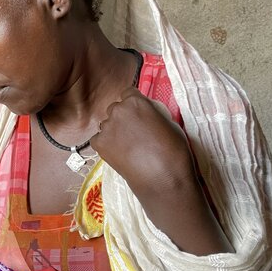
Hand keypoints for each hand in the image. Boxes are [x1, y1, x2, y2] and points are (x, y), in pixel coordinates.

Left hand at [91, 87, 232, 255]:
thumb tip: (144, 112)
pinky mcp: (99, 144)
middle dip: (122, 117)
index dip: (133, 103)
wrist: (163, 178)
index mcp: (135, 102)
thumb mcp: (167, 121)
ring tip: (128, 146)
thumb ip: (150, 112)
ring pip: (106, 124)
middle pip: (115, 108)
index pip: (128, 93)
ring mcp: (106, 128)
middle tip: (133, 132)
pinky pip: (98, 139)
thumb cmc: (173, 150)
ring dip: (114, 130)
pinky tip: (119, 152)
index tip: (137, 113)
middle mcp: (117, 111)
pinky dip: (106, 144)